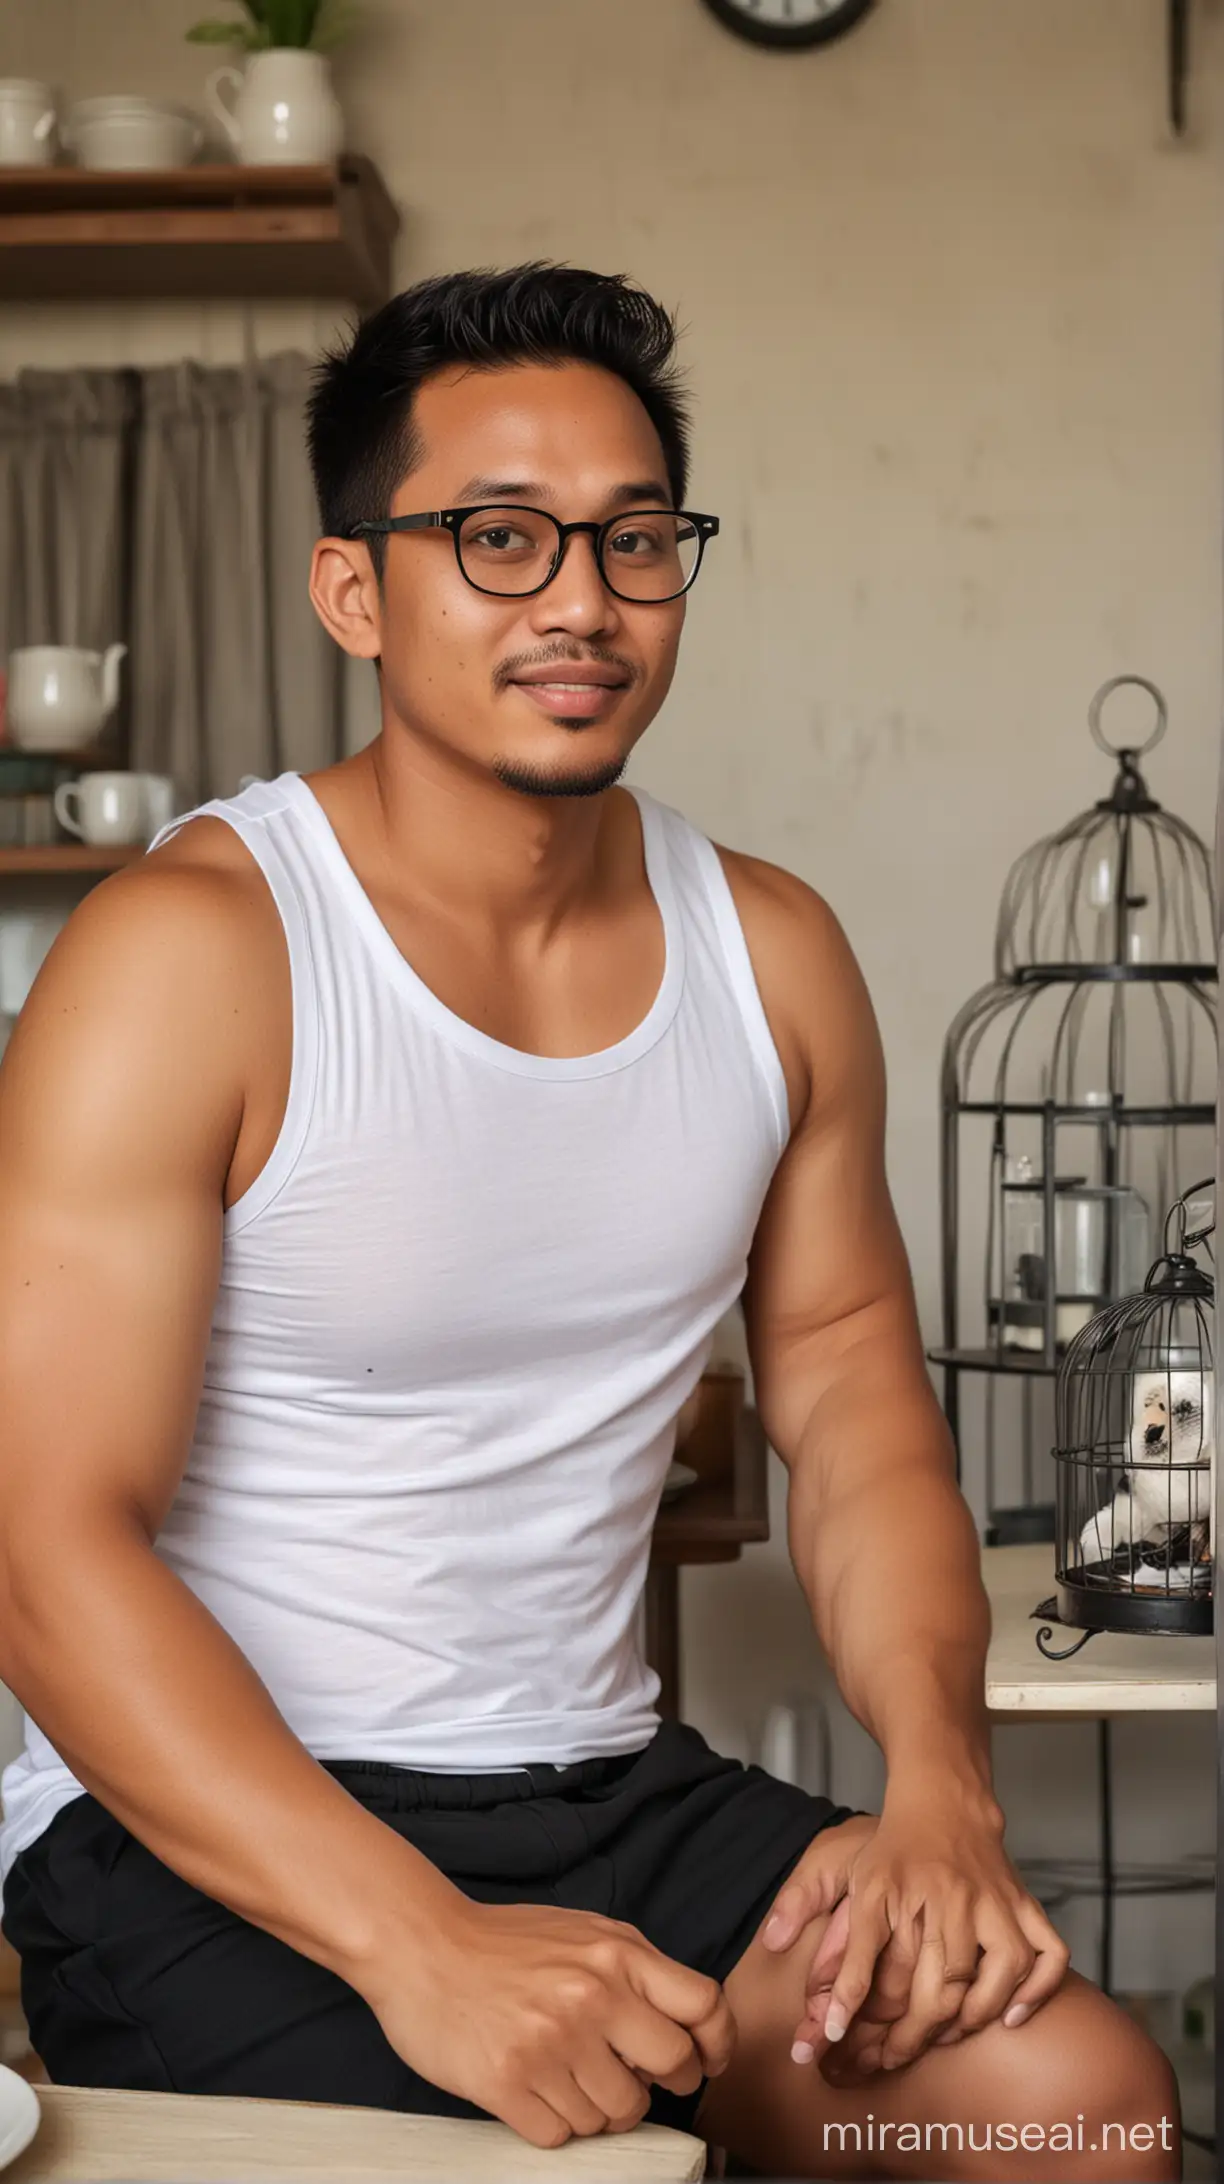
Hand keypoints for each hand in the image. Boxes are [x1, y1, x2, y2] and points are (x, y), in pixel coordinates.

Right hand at [359, 1897, 735, 2148]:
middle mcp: (591, 1998)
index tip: (708, 2060)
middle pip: (672, 2069)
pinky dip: (554, 2123)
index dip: (716, 2042)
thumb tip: (685, 2026)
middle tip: (636, 2079)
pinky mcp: (508, 2083)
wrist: (422, 1946)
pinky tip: (536, 2091)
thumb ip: (635, 1970)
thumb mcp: (583, 1932)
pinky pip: (562, 2136)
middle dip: (660, 2085)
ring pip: (615, 2114)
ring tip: (569, 2078)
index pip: (704, 2005)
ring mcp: (550, 2044)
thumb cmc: (504, 1943)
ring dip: (599, 2108)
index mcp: (616, 1955)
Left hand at [767, 1782, 1069, 2083]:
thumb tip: (834, 2023)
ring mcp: (1000, 1903)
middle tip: (905, 2053)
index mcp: (919, 1901)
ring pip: (1009, 1970)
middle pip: (957, 1986)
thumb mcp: (860, 1894)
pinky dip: (1041, 1986)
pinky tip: (1013, 2012)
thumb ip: (850, 1959)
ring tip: (952, 2032)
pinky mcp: (1024, 1902)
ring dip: (983, 2012)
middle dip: (930, 2033)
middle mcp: (964, 1903)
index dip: (898, 2033)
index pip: (912, 1987)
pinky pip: (1052, 1950)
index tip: (880, 2058)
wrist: (941, 1799)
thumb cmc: (895, 1849)